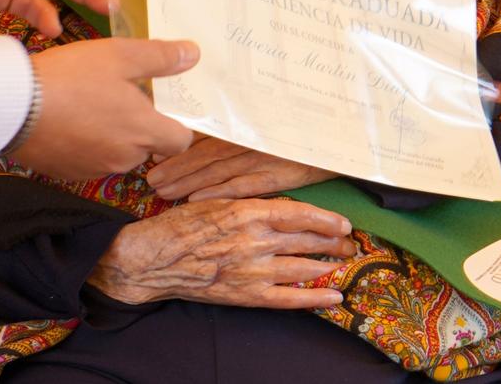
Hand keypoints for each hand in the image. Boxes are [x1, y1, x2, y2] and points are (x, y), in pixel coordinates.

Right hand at [9, 39, 199, 179]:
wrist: (12, 106)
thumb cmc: (72, 76)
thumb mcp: (120, 54)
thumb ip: (161, 57)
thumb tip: (194, 55)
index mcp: (143, 132)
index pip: (181, 141)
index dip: (179, 124)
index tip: (166, 106)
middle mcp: (123, 158)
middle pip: (147, 146)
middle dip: (140, 125)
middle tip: (120, 94)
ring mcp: (93, 170)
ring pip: (117, 154)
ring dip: (112, 135)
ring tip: (90, 103)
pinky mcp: (66, 174)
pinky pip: (87, 160)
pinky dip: (85, 145)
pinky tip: (68, 120)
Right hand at [86, 199, 356, 310]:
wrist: (151, 259)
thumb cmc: (180, 225)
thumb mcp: (217, 201)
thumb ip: (250, 204)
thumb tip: (279, 206)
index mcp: (248, 211)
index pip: (299, 213)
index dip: (325, 219)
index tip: (342, 222)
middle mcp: (256, 240)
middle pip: (306, 239)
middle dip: (332, 242)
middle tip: (349, 242)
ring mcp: (253, 269)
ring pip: (303, 266)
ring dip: (327, 265)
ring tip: (343, 262)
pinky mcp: (247, 294)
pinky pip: (289, 298)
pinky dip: (314, 297)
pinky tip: (334, 296)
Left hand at [143, 137, 336, 201]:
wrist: (344, 134)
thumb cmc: (306, 128)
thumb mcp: (273, 121)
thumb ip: (242, 127)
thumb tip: (204, 130)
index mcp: (248, 122)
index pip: (206, 134)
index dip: (179, 145)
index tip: (154, 153)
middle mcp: (251, 137)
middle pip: (204, 153)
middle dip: (175, 166)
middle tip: (150, 180)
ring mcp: (263, 155)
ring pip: (216, 170)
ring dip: (186, 180)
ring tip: (162, 191)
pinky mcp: (277, 173)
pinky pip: (241, 185)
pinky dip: (216, 193)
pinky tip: (194, 200)